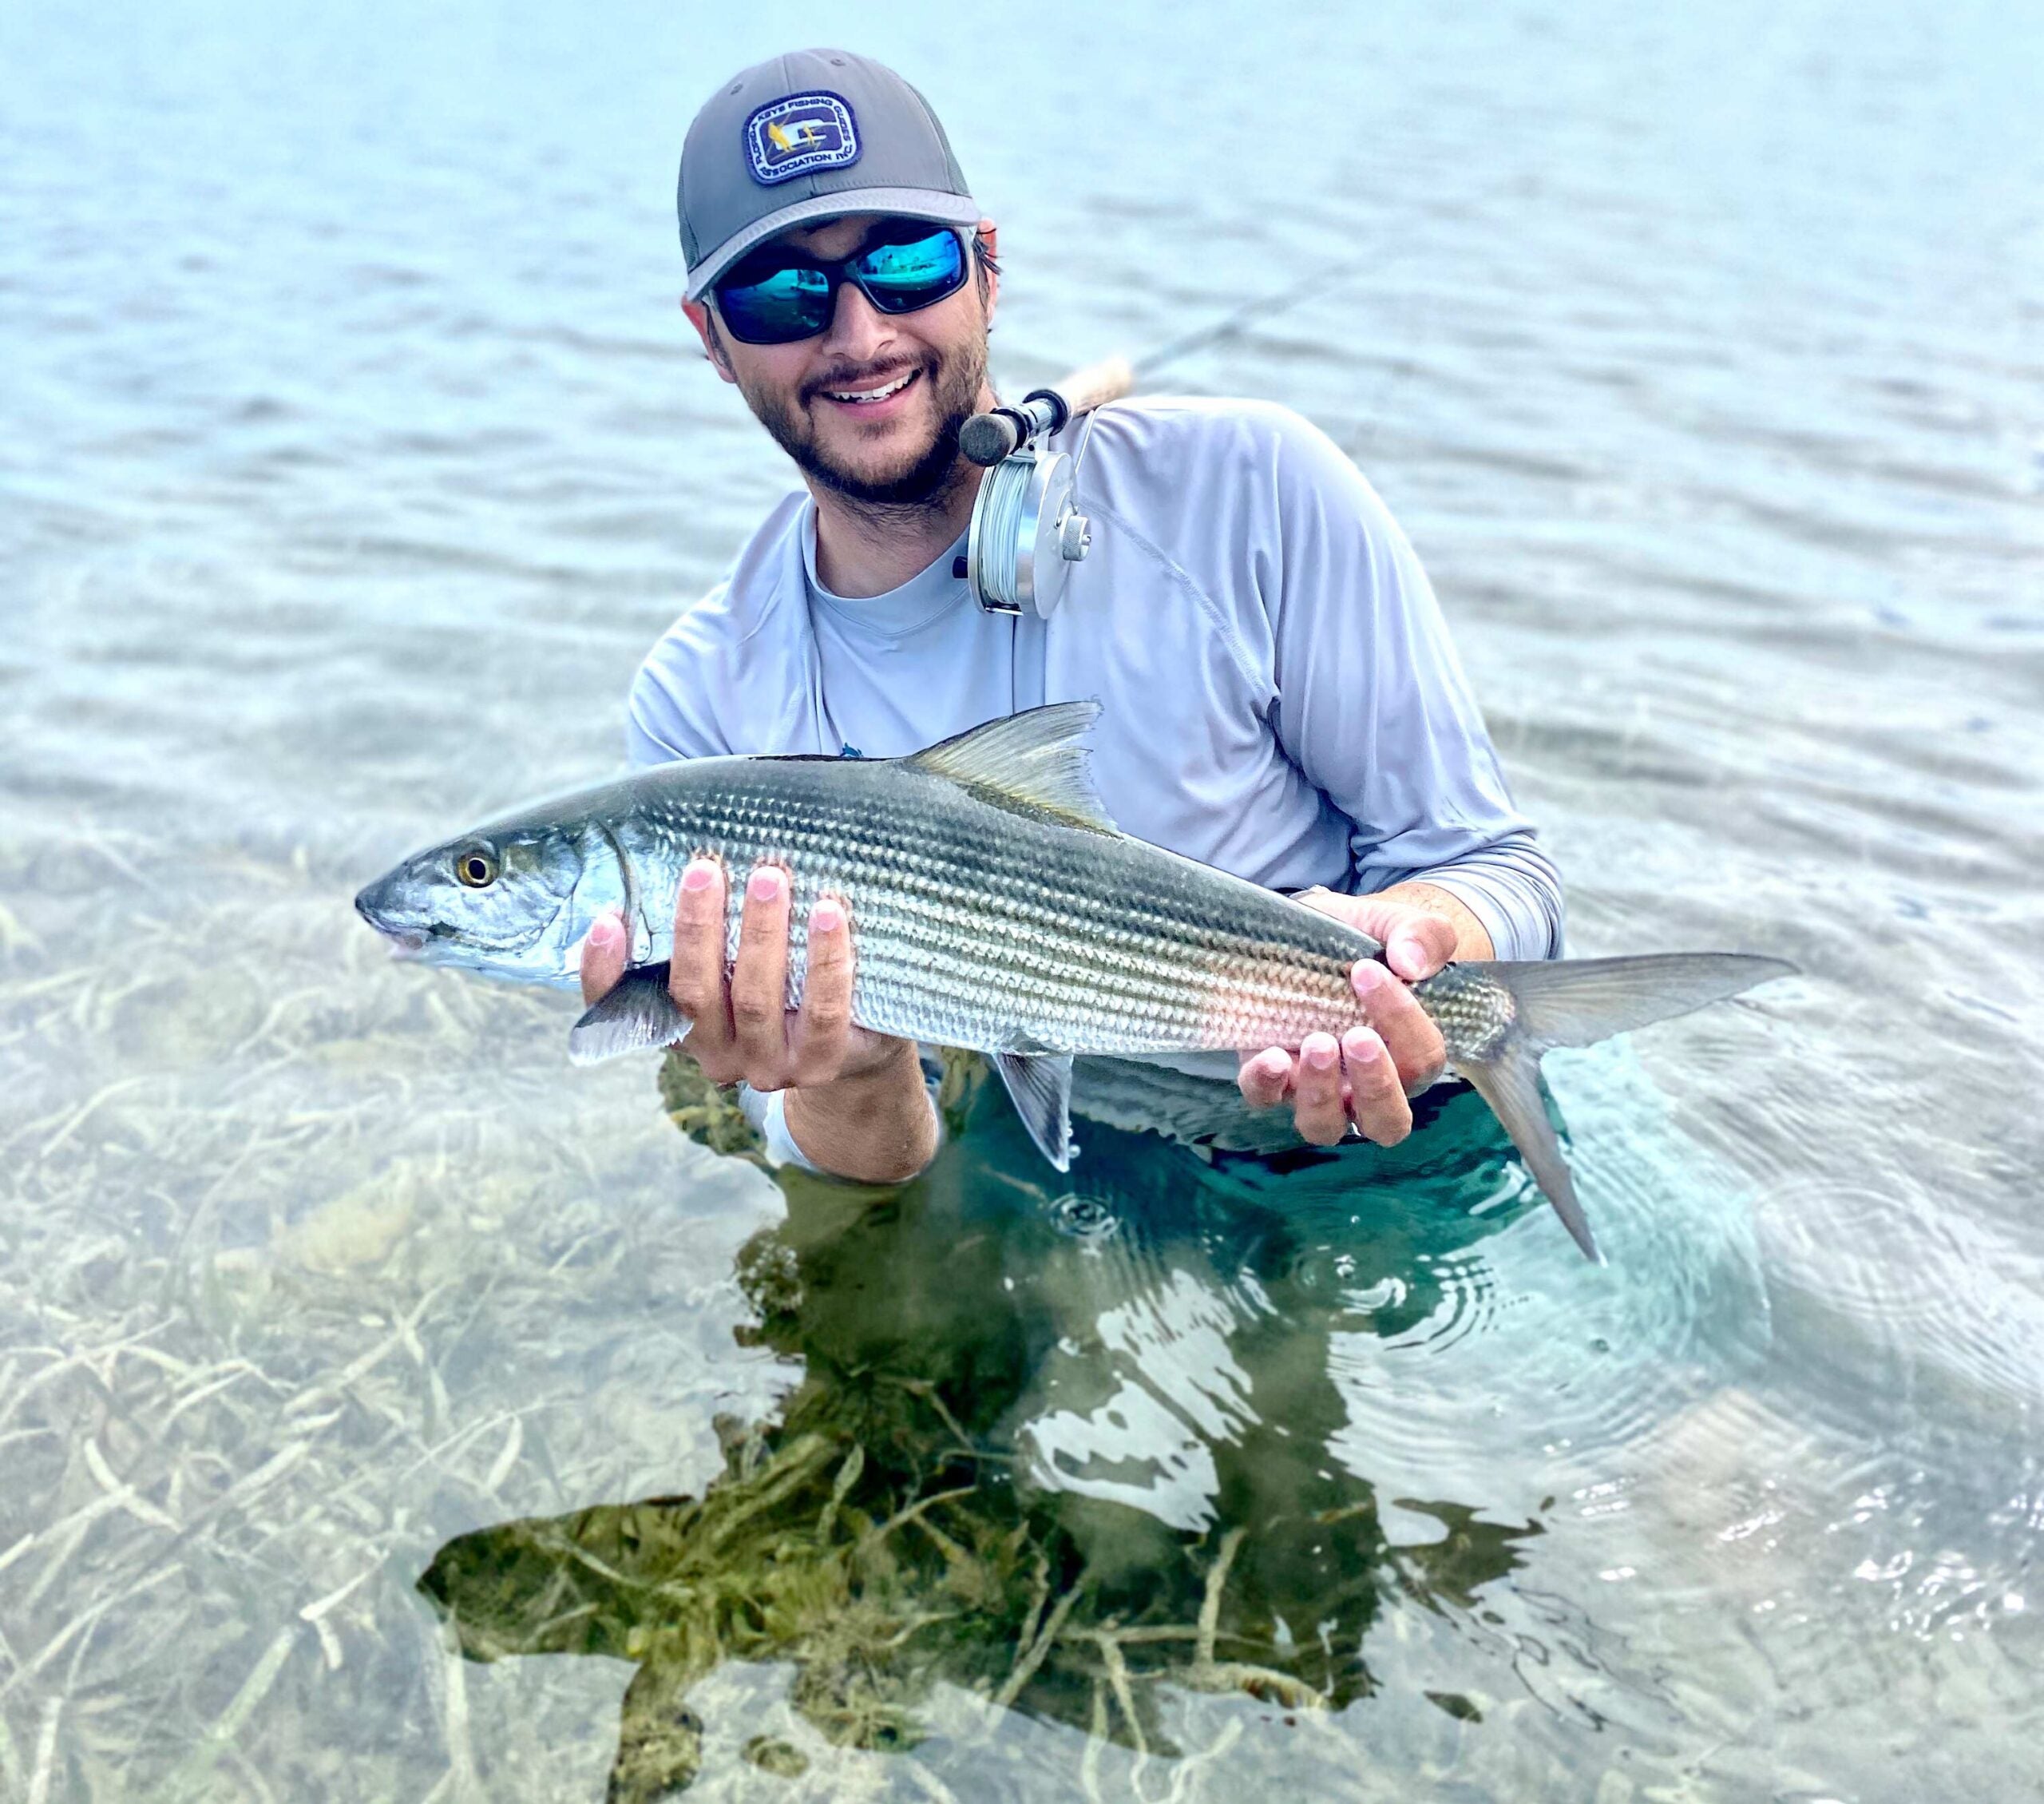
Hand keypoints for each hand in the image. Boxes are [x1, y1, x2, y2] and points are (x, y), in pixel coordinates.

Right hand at [578, 857, 906, 1092]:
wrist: (857, 1046)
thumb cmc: (783, 986)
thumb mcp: (733, 967)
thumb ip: (705, 934)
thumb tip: (679, 860)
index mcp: (680, 1030)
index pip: (622, 1010)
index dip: (605, 973)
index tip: (607, 921)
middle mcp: (716, 1057)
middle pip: (694, 993)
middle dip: (697, 927)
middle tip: (704, 868)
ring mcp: (767, 1066)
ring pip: (756, 1000)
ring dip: (760, 934)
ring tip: (770, 876)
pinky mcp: (821, 1065)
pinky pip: (823, 1011)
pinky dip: (824, 961)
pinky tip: (829, 913)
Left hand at [1236, 889, 1461, 1147]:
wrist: (1311, 934)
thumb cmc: (1366, 941)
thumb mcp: (1398, 925)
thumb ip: (1424, 936)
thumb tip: (1410, 963)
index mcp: (1409, 1056)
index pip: (1421, 1060)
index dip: (1403, 1021)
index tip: (1368, 972)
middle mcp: (1365, 1086)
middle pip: (1387, 1122)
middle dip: (1376, 1085)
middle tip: (1359, 1036)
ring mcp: (1316, 1088)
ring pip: (1325, 1125)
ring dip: (1322, 1092)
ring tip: (1316, 1043)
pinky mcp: (1270, 1075)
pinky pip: (1265, 1098)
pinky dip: (1266, 1084)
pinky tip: (1270, 1057)